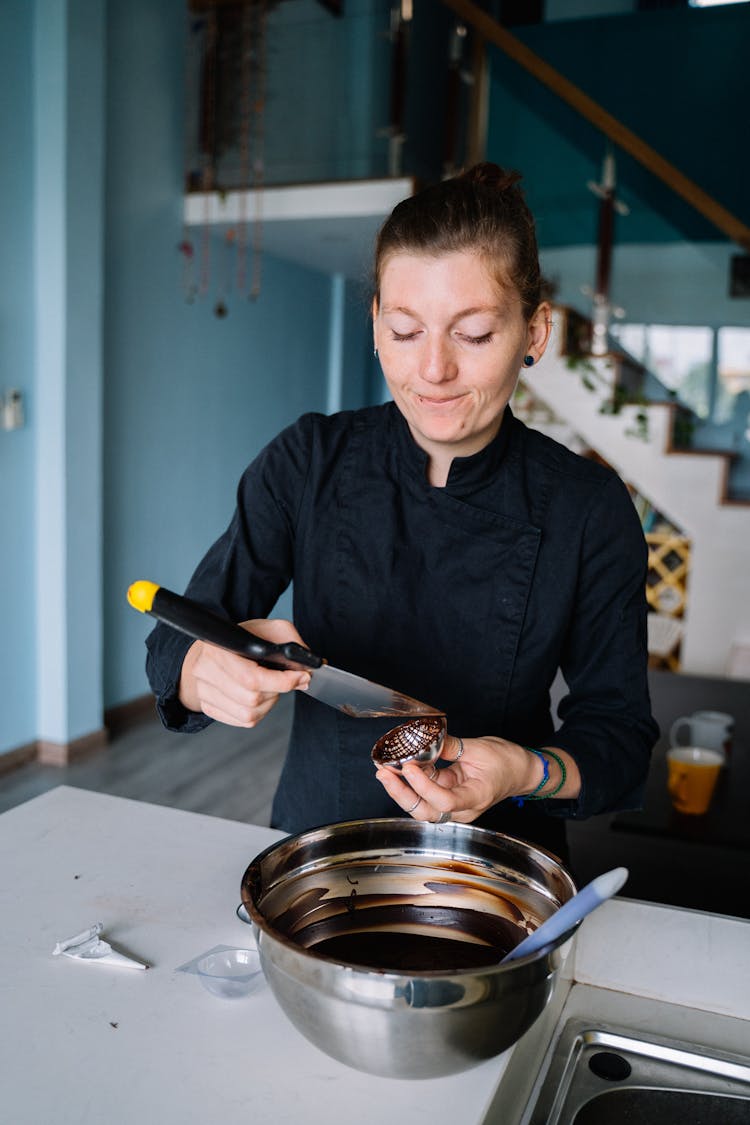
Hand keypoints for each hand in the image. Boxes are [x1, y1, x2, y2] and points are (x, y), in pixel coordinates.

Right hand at [178, 618, 310, 727]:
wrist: (214, 648)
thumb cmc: (242, 638)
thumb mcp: (268, 629)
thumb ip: (292, 642)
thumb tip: (309, 668)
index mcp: (218, 649)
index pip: (251, 678)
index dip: (282, 681)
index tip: (302, 676)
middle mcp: (204, 672)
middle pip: (252, 699)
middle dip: (276, 691)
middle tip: (284, 680)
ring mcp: (203, 692)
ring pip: (248, 714)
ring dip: (268, 704)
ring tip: (269, 687)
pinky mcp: (208, 708)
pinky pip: (242, 721)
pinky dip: (258, 712)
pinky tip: (258, 696)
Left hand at [375, 735, 538, 823]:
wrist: (520, 771)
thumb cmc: (507, 762)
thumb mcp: (480, 748)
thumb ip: (450, 746)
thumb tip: (425, 740)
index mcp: (475, 798)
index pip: (444, 801)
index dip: (423, 786)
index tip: (409, 766)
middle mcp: (462, 809)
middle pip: (426, 811)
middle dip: (401, 793)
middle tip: (384, 772)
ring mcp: (454, 806)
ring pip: (422, 806)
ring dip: (401, 789)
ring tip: (385, 770)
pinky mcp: (448, 797)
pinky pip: (425, 795)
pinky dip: (411, 782)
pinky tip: (399, 768)